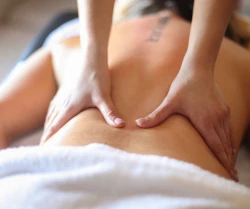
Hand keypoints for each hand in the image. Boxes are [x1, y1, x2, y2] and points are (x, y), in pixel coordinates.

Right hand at [41, 49, 124, 142]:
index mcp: (70, 106)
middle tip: (44, 147)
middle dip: (47, 134)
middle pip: (51, 121)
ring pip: (51, 113)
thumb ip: (110, 113)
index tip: (43, 149)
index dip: (49, 138)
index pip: (56, 126)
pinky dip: (51, 114)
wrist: (92, 59)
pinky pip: (54, 105)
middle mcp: (63, 102)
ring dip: (48, 125)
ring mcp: (63, 95)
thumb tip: (120, 126)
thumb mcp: (104, 97)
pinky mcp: (66, 90)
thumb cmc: (97, 77)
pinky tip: (53, 115)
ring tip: (47, 135)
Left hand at [136, 61, 236, 180]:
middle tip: (232, 176)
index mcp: (205, 121)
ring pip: (228, 137)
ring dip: (229, 152)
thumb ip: (155, 115)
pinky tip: (228, 145)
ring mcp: (222, 113)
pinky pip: (229, 128)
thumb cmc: (184, 85)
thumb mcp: (169, 102)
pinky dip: (229, 140)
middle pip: (224, 145)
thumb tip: (138, 124)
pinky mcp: (224, 108)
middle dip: (228, 161)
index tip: (228, 174)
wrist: (198, 69)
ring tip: (230, 164)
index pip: (216, 146)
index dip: (222, 161)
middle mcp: (217, 119)